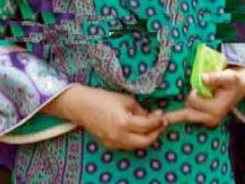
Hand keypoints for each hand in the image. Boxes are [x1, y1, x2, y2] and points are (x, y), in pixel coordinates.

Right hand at [47, 84, 166, 150]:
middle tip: (160, 124)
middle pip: (145, 141)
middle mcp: (119, 136)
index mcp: (124, 123)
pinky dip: (135, 139)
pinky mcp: (107, 144)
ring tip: (150, 126)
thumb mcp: (126, 100)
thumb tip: (153, 116)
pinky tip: (136, 129)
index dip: (159, 121)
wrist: (80, 106)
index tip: (164, 116)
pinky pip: (126, 145)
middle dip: (155, 133)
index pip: (148, 126)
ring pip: (136, 146)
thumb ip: (141, 110)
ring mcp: (112, 142)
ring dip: (145, 137)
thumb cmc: (103, 99)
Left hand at [165, 68, 244, 127]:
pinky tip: (171, 116)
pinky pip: (189, 117)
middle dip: (174, 114)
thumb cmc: (233, 82)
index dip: (193, 92)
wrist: (240, 89)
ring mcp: (208, 121)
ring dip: (178, 113)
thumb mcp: (228, 77)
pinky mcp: (205, 120)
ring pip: (186, 116)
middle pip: (186, 114)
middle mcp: (211, 119)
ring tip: (167, 115)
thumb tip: (202, 78)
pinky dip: (180, 115)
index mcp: (215, 110)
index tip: (199, 87)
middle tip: (160, 117)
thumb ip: (215, 77)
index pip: (193, 101)